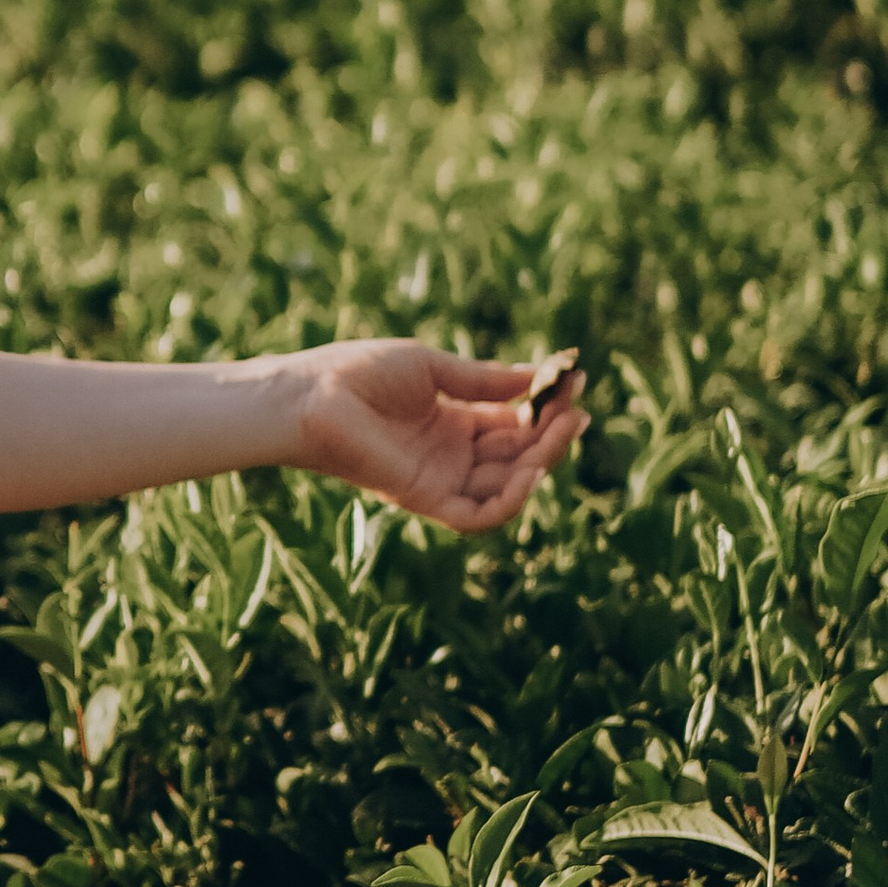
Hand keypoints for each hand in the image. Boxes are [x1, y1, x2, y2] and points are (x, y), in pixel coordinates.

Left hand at [280, 338, 586, 532]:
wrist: (310, 396)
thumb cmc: (358, 374)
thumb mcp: (434, 370)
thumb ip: (486, 380)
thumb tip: (542, 375)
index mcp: (452, 422)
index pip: (513, 424)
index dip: (545, 407)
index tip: (575, 380)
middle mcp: (451, 456)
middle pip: (518, 457)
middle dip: (551, 435)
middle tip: (577, 410)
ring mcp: (440, 480)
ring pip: (507, 487)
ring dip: (541, 463)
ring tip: (560, 430)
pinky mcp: (425, 500)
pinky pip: (478, 517)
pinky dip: (510, 502)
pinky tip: (531, 473)